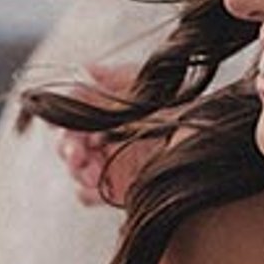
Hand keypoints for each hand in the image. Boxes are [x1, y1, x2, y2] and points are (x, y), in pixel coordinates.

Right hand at [53, 60, 165, 208]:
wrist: (200, 135)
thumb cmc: (177, 107)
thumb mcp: (147, 86)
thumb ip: (115, 77)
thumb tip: (86, 68)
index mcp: (103, 114)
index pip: (70, 116)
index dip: (62, 120)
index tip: (64, 125)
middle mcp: (102, 139)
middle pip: (68, 144)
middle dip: (69, 149)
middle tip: (78, 156)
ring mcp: (107, 164)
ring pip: (76, 170)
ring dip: (78, 171)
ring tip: (94, 174)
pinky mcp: (115, 189)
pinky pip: (88, 194)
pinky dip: (87, 192)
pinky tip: (97, 187)